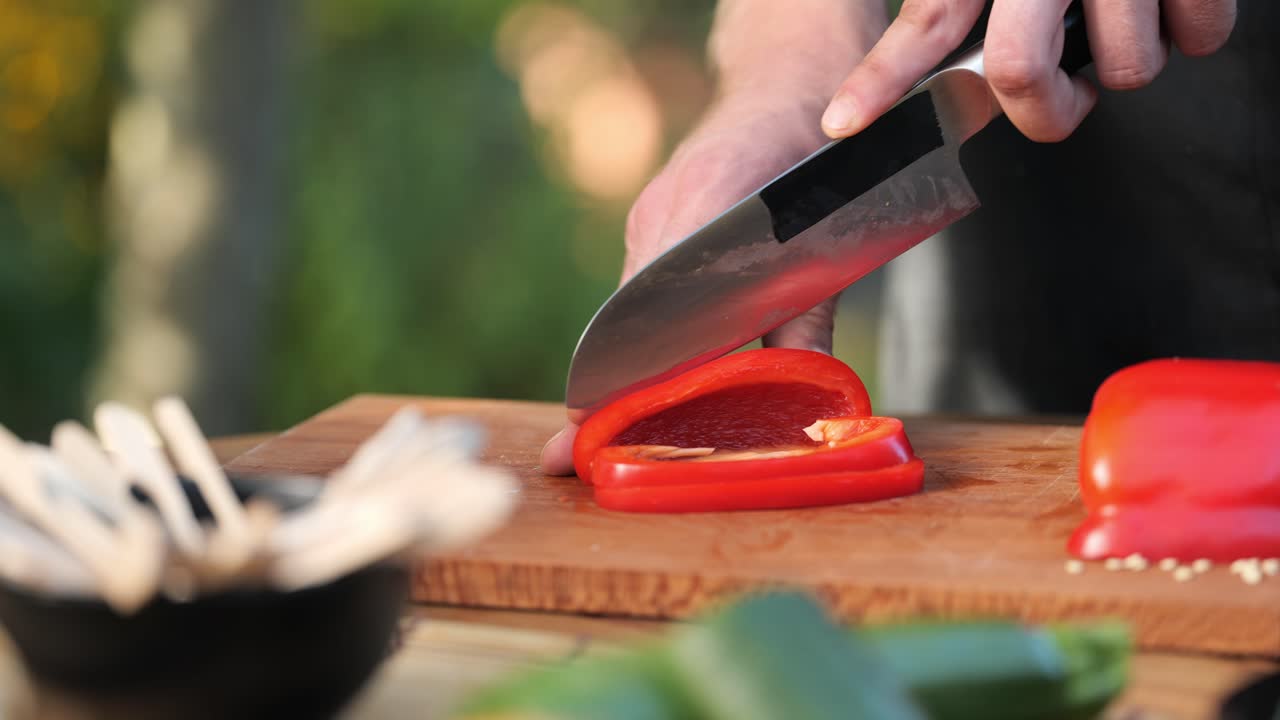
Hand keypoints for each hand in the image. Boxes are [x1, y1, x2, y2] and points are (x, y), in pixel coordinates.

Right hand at [540, 95, 841, 475]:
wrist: (791, 81)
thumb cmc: (820, 161)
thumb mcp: (829, 243)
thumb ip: (807, 319)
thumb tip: (813, 392)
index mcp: (702, 210)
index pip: (648, 316)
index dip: (624, 378)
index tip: (587, 423)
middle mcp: (660, 214)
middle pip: (623, 322)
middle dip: (600, 390)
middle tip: (566, 447)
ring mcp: (648, 214)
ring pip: (627, 307)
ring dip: (622, 365)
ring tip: (601, 426)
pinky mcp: (650, 217)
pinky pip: (637, 284)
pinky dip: (641, 332)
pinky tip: (642, 372)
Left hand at [821, 0, 1236, 142]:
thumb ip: (958, 1)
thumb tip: (928, 48)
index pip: (928, 20)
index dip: (882, 78)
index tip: (844, 122)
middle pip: (1020, 71)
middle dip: (1045, 108)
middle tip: (1060, 99)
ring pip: (1123, 67)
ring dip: (1128, 60)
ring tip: (1127, 13)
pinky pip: (1200, 34)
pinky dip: (1195, 27)